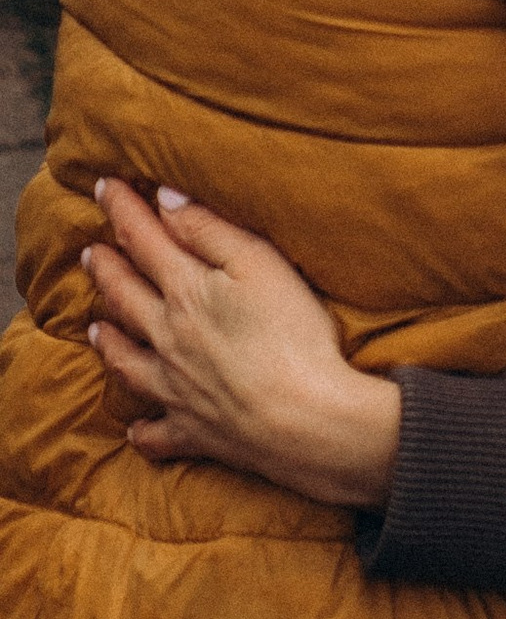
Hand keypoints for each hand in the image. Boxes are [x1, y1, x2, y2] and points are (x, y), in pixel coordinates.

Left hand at [81, 180, 402, 509]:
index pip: (144, 241)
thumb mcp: (258, 263)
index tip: (102, 185)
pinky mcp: (195, 431)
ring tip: (95, 327)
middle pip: (126, 297)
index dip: (122, 210)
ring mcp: (176, 388)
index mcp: (186, 293)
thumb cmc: (290, 333)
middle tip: (89, 252)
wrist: (304, 418)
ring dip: (108, 341)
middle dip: (106, 270)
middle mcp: (168, 339)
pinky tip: (136, 428)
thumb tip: (164, 200)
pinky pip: (157, 433)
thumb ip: (209, 230)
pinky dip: (143, 431)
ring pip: (127, 361)